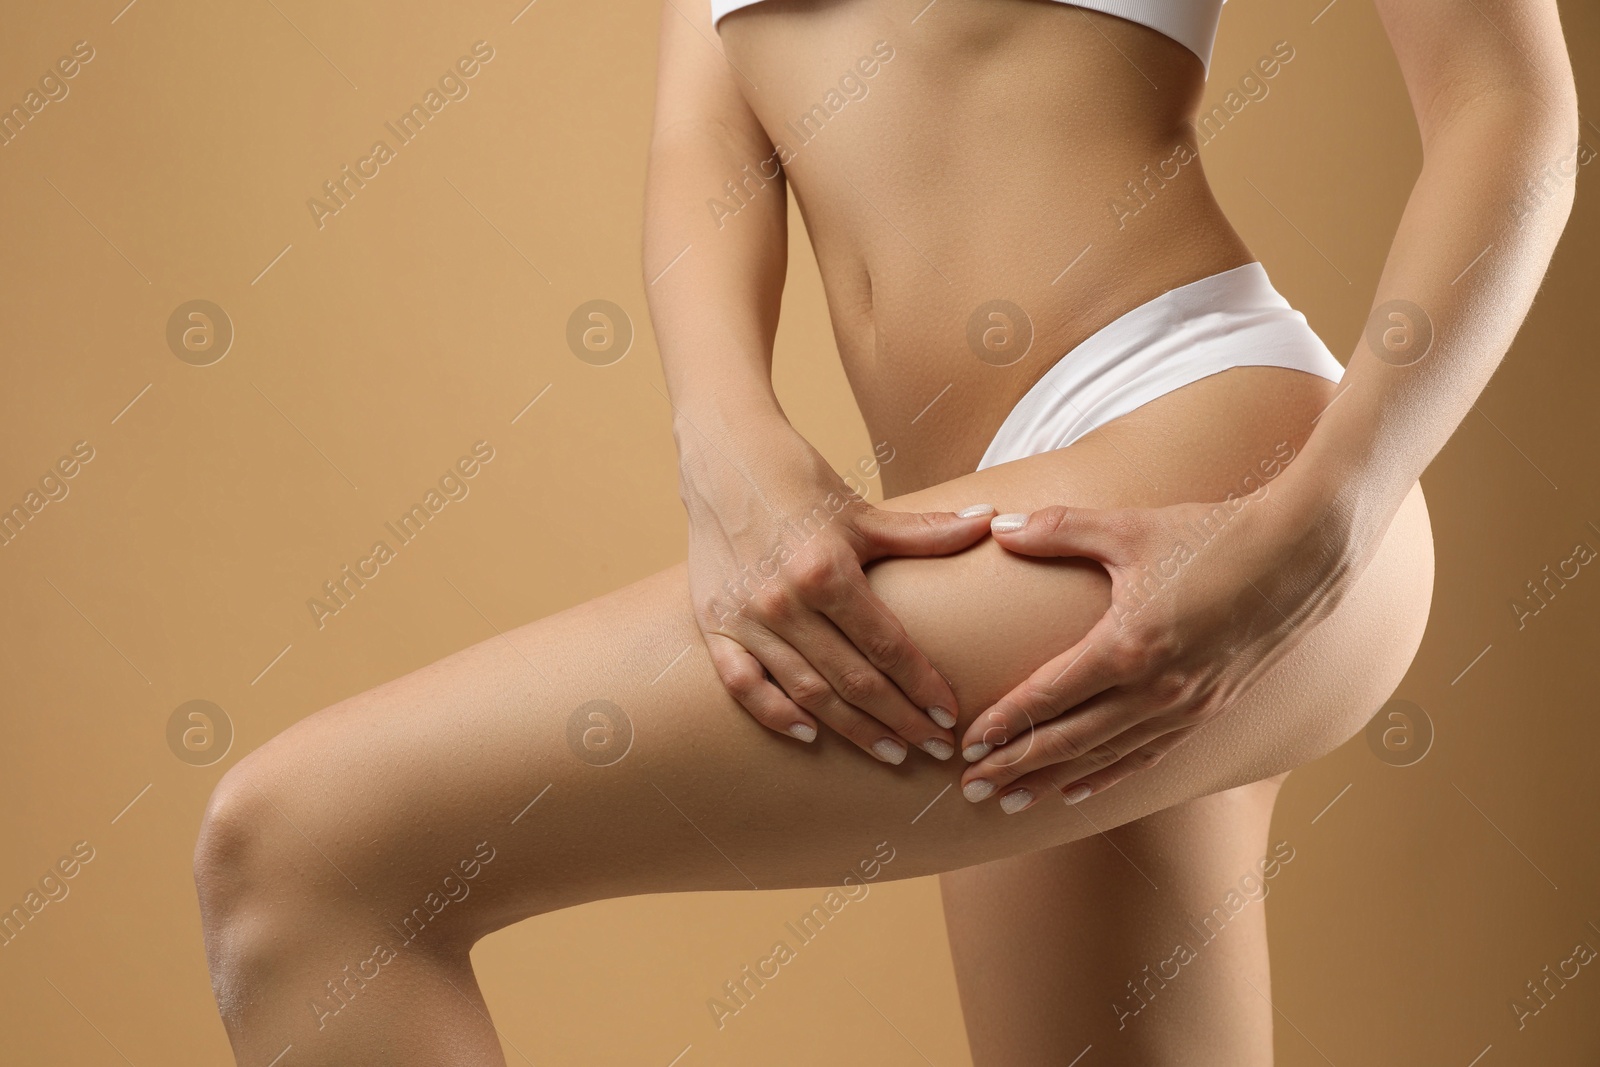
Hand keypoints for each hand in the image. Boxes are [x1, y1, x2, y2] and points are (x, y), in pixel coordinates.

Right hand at [682, 420, 994, 762]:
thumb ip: (925, 530)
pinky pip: (744, 685)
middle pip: (853, 680)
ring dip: (851, 729)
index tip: (949, 717)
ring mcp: (746, 617)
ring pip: (806, 692)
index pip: (888, 646)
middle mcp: (784, 601)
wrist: (723, 455)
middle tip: (935, 749)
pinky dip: (775, 714)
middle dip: (899, 721)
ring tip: (890, 752)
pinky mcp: (715, 623)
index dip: (922, 686)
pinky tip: (809, 734)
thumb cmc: (799, 480)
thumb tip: (989, 521)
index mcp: (826, 571)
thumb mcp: (863, 511)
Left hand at [959, 486, 1359, 812]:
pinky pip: (1148, 756)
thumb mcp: (1130, 528)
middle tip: (972, 788)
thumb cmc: (1214, 534)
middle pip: (1070, 741)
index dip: (1006, 722)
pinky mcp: (1211, 711)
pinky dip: (1108, 777)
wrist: (1303, 553)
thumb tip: (998, 528)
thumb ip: (1059, 530)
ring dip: (1054, 780)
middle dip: (1017, 766)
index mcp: (1129, 645)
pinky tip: (1078, 791)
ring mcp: (1187, 706)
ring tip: (1011, 800)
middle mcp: (1157, 689)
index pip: (1050, 696)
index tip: (967, 744)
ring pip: (1106, 758)